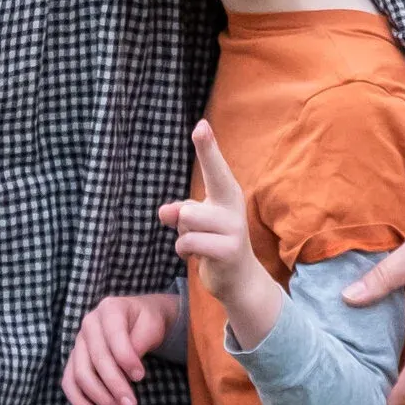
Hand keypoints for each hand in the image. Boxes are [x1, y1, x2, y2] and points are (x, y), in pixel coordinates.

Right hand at [63, 289, 183, 404]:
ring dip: (99, 396)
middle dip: (114, 385)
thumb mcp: (152, 325)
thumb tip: (130, 368)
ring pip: (81, 373)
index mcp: (109, 309)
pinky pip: (69, 380)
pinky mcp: (75, 359)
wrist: (138, 319)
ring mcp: (79, 342)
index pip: (114, 337)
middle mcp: (89, 324)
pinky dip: (77, 398)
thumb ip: (142, 341)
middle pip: (97, 359)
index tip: (141, 377)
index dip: (126, 359)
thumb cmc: (147, 322)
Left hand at [159, 121, 277, 340]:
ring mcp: (233, 230)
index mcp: (226, 194)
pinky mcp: (228, 251)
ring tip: (200, 242)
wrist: (239, 279)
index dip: (207, 147)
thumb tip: (164, 211)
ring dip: (184, 236)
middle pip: (189, 207)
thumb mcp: (195, 222)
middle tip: (188, 220)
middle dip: (182, 217)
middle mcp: (233, 208)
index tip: (200, 125)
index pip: (215, 168)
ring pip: (186, 224)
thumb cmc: (214, 240)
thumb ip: (180, 211)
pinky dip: (185, 250)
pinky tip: (201, 255)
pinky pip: (187, 244)